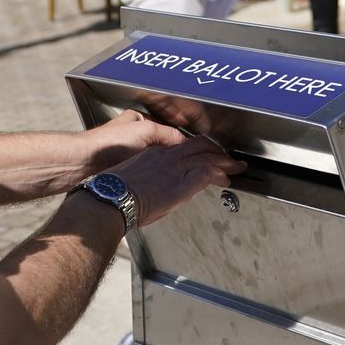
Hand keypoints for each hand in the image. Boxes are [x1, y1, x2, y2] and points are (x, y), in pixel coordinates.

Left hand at [84, 109, 188, 173]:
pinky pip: (146, 173)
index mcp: (140, 121)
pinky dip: (153, 177)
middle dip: (174, 157)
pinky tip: (157, 183)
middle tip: (187, 166)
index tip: (195, 153)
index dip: (182, 142)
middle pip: (163, 147)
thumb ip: (168, 134)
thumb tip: (185, 143)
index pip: (169, 131)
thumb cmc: (108, 143)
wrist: (83, 164)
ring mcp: (129, 154)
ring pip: (155, 162)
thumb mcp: (145, 131)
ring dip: (163, 168)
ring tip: (174, 176)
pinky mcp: (125, 170)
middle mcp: (134, 136)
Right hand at [103, 126, 243, 228]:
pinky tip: (225, 180)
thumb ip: (152, 178)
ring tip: (235, 168)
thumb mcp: (134, 178)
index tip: (207, 155)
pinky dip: (218, 175)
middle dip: (218, 151)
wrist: (109, 199)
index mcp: (155, 153)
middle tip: (229, 158)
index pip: (184, 145)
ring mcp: (175, 169)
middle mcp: (167, 156)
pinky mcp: (180, 184)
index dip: (200, 149)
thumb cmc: (114, 194)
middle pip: (200, 145)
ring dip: (225, 162)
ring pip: (208, 157)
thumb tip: (161, 187)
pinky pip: (206, 173)